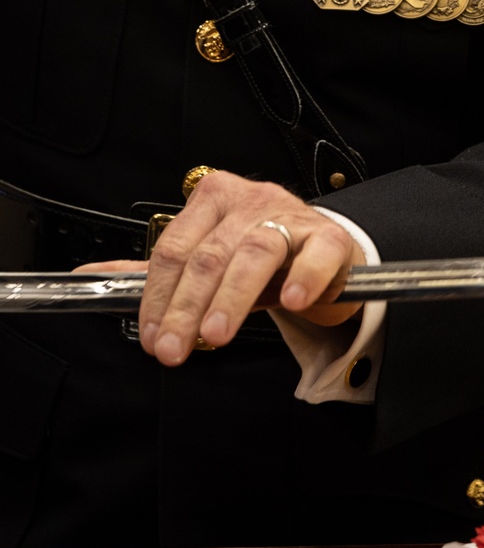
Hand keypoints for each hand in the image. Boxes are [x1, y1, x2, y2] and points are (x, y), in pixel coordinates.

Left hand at [83, 170, 363, 364]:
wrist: (321, 253)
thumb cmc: (259, 259)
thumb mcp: (206, 259)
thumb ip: (154, 272)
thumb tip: (89, 275)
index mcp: (214, 199)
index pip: (175, 247)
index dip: (158, 296)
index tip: (152, 336)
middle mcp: (252, 201)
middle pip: (210, 254)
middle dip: (186, 307)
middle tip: (174, 348)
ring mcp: (292, 217)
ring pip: (255, 252)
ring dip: (232, 297)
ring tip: (216, 334)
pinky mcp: (330, 238)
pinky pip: (316, 253)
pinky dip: (303, 276)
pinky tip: (290, 300)